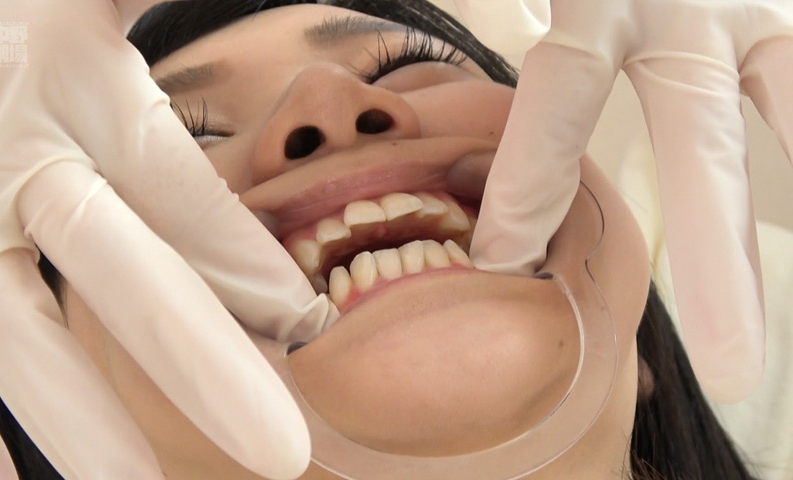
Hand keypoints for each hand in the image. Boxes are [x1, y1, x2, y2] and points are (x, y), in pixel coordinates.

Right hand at [0, 0, 336, 477]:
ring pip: (9, 327)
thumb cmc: (21, 12)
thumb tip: (290, 10)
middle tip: (278, 448)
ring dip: (73, 412)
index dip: (246, 263)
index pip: (181, 193)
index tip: (309, 330)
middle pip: (116, 264)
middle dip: (197, 355)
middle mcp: (11, 164)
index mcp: (79, 93)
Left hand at [455, 0, 791, 402]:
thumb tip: (384, 57)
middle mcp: (695, 7)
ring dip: (784, 226)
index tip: (505, 257)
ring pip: (784, 120)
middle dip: (722, 267)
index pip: (563, 94)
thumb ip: (485, 2)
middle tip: (731, 372)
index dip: (536, 177)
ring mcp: (762, 6)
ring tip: (778, 336)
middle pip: (707, 151)